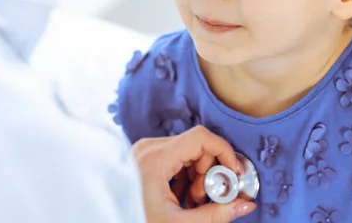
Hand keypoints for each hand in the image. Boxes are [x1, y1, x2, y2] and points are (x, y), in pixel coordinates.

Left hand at [132, 126, 256, 222]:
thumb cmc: (135, 221)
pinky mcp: (143, 157)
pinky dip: (184, 176)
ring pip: (187, 153)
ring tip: (191, 202)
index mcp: (155, 158)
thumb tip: (245, 205)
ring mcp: (145, 151)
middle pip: (196, 146)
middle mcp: (149, 148)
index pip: (201, 138)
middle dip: (209, 173)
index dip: (224, 152)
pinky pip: (174, 158)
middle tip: (206, 199)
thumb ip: (214, 215)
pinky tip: (180, 198)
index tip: (235, 173)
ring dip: (197, 177)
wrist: (106, 221)